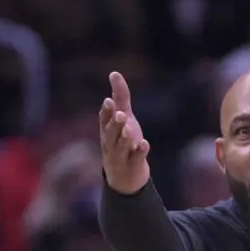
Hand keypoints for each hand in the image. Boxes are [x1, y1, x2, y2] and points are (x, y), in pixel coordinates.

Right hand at [100, 71, 150, 194]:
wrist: (126, 177)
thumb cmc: (123, 141)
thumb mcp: (124, 118)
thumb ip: (120, 97)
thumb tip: (114, 73)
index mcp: (108, 131)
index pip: (104, 120)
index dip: (106, 112)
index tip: (109, 101)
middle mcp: (112, 144)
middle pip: (111, 134)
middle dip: (114, 124)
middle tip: (120, 115)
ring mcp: (122, 156)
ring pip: (121, 147)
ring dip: (124, 139)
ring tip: (129, 130)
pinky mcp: (134, 166)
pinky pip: (136, 159)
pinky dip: (140, 152)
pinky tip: (145, 144)